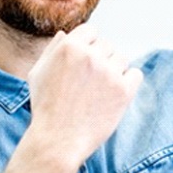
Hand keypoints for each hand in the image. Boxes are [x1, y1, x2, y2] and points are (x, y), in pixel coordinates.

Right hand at [27, 24, 142, 167]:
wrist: (57, 140)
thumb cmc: (45, 107)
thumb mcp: (38, 73)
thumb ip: (52, 50)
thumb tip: (64, 34)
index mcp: (69, 47)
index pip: (90, 31)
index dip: (88, 45)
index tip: (85, 61)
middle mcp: (90, 56)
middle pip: (107, 45)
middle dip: (100, 58)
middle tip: (91, 80)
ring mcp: (108, 73)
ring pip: (121, 58)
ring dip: (114, 69)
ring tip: (100, 89)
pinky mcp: (123, 91)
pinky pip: (135, 74)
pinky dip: (128, 81)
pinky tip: (115, 93)